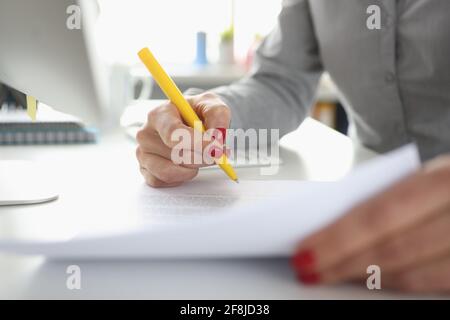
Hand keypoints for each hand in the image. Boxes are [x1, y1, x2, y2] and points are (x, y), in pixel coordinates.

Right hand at [136, 92, 230, 187]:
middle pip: (175, 155)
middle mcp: (146, 134)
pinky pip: (165, 182)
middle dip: (202, 157)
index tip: (215, 147)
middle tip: (216, 154)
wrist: (189, 123)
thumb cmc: (196, 113)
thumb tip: (218, 135)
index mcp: (159, 115)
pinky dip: (182, 178)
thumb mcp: (210, 104)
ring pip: (170, 172)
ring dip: (193, 169)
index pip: (174, 134)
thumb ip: (217, 114)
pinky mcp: (146, 170)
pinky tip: (187, 166)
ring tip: (201, 158)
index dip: (198, 143)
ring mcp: (144, 154)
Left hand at [292, 155, 449, 292]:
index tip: (304, 250)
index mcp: (443, 180)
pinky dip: (391, 283)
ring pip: (411, 273)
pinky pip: (428, 285)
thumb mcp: (417, 175)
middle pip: (394, 249)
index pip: (379, 214)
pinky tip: (365, 278)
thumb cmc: (441, 182)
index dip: (338, 238)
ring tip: (328, 274)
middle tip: (309, 269)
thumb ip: (383, 197)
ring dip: (363, 277)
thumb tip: (328, 225)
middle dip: (343, 263)